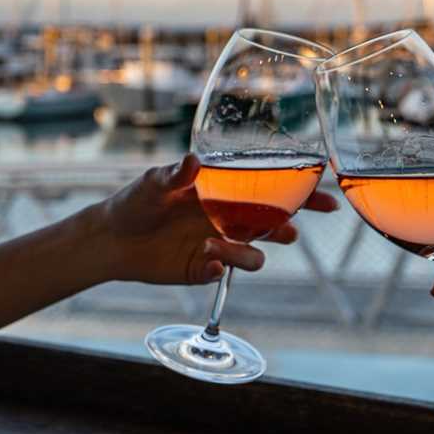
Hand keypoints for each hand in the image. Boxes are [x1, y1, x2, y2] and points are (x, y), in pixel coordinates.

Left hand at [95, 154, 337, 284]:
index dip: (299, 191)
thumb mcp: (154, 182)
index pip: (270, 190)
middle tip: (292, 231)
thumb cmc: (135, 201)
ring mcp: (220, 245)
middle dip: (291, 226)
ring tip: (217, 244)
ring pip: (255, 254)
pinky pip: (227, 272)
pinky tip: (209, 261)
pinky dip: (223, 268)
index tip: (323, 189)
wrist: (111, 240)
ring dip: (246, 252)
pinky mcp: (205, 269)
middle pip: (275, 223)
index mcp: (224, 192)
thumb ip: (176, 174)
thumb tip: (194, 161)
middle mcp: (228, 219)